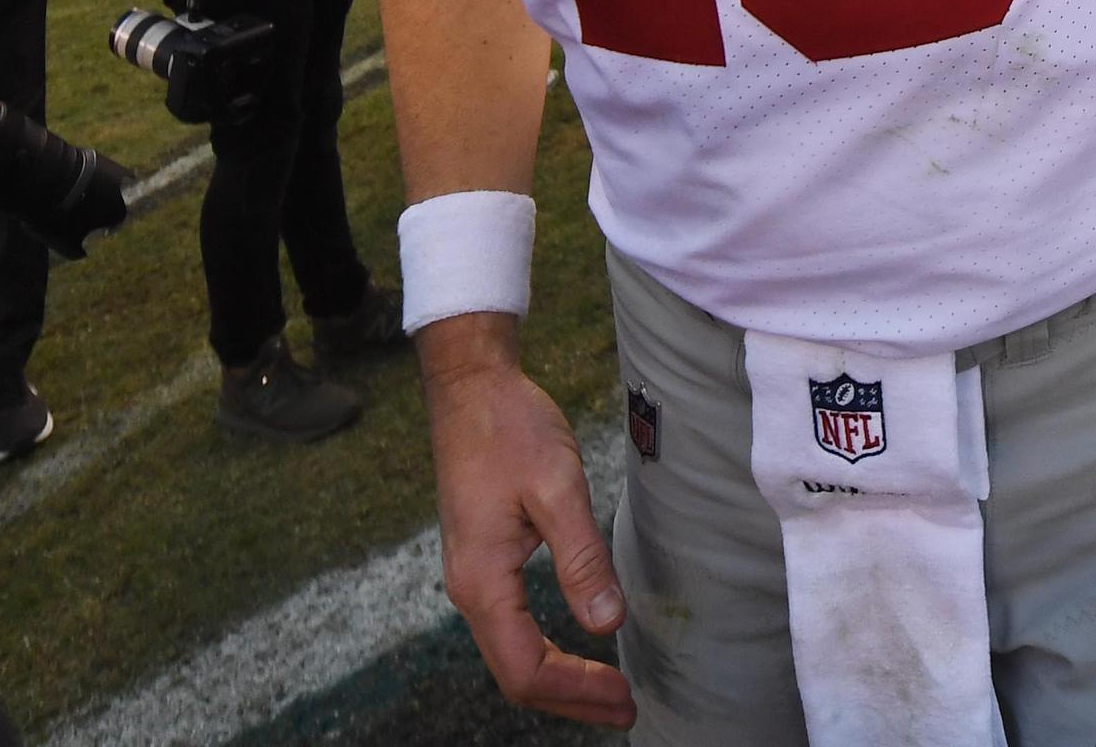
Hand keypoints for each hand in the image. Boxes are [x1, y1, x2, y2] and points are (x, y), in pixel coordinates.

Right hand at [420, 316, 632, 727]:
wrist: (471, 387)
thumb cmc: (510, 428)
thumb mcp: (556, 488)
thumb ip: (581, 558)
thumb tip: (606, 622)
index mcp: (483, 580)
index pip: (525, 668)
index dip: (576, 691)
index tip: (624, 696)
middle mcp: (470, 589)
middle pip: (515, 673)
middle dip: (570, 699)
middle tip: (624, 709)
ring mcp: (473, 576)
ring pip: (511, 654)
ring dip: (560, 679)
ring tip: (608, 691)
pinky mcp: (484, 560)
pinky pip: (511, 628)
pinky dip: (546, 651)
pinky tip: (577, 646)